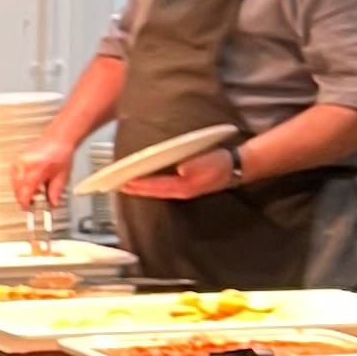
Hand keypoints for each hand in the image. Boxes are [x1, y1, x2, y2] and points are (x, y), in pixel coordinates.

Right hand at [8, 134, 75, 210]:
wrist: (57, 139)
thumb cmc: (60, 153)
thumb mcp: (61, 176)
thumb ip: (55, 191)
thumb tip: (52, 203)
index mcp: (36, 169)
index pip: (25, 191)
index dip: (25, 203)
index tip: (27, 209)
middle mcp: (25, 164)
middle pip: (17, 189)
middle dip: (23, 198)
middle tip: (31, 203)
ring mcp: (19, 162)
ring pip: (14, 184)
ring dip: (20, 191)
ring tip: (32, 193)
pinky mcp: (17, 161)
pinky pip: (13, 177)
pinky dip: (19, 183)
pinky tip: (28, 184)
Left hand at [121, 149, 239, 202]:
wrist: (238, 167)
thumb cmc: (225, 164)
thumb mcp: (213, 162)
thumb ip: (198, 166)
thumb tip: (181, 170)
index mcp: (186, 186)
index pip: (157, 187)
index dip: (141, 186)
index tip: (125, 183)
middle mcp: (183, 190)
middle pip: (154, 192)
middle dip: (137, 189)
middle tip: (118, 186)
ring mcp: (184, 189)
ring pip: (158, 190)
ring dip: (143, 188)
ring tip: (128, 184)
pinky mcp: (186, 184)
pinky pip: (164, 186)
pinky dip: (153, 184)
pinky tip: (148, 180)